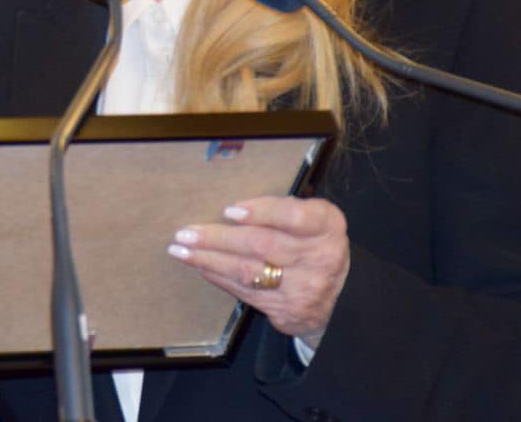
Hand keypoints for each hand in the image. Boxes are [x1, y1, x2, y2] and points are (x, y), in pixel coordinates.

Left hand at [167, 196, 348, 347]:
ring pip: (248, 272)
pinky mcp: (286, 310)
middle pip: (262, 245)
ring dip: (209, 259)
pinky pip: (244, 291)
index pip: (295, 217)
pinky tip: (200, 265)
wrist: (340, 297)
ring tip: (180, 250)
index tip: (229, 211)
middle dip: (218, 239)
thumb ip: (285, 211)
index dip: (261, 212)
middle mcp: (319, 258)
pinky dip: (218, 276)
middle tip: (186, 233)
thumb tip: (234, 209)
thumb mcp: (314, 221)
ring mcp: (303, 288)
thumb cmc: (314, 244)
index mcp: (327, 227)